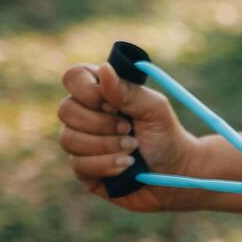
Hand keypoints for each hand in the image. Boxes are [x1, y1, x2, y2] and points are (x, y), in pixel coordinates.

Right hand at [57, 61, 202, 210]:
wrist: (176, 173)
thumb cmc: (165, 135)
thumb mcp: (154, 109)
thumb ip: (128, 90)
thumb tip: (105, 69)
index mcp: (99, 93)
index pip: (74, 78)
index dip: (88, 91)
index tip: (114, 105)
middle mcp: (84, 116)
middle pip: (66, 110)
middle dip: (102, 124)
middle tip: (130, 130)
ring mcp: (80, 143)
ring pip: (69, 139)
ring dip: (106, 145)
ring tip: (133, 149)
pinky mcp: (84, 169)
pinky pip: (78, 165)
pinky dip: (106, 165)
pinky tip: (127, 166)